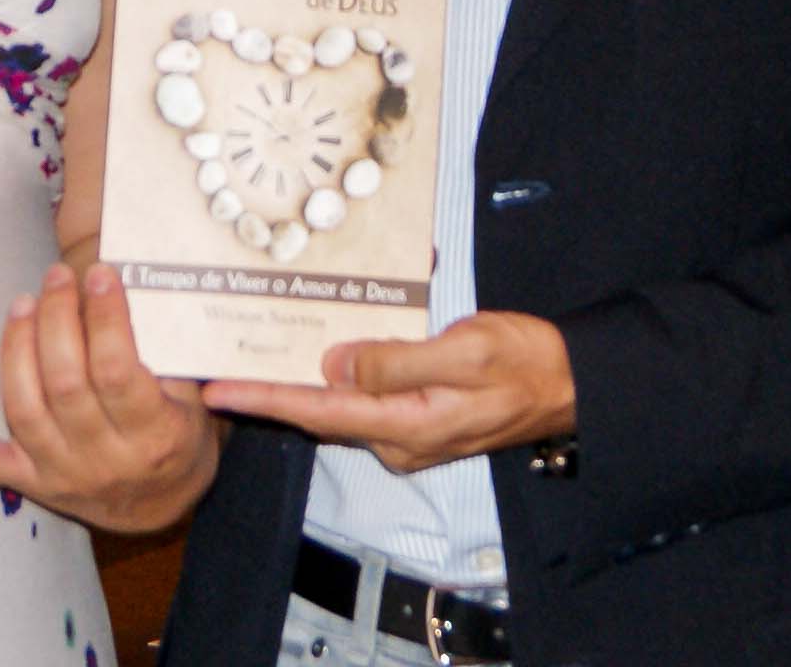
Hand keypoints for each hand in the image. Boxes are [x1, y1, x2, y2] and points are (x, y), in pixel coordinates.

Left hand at [0, 262, 222, 533]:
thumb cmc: (178, 434)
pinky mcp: (30, 485)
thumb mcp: (194, 395)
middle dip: (56, 318)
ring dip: (18, 347)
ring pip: (24, 409)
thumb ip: (169, 351)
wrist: (159, 505)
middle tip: (58, 276)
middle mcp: (104, 460)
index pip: (117, 370)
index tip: (100, 274)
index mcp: (154, 436)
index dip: (105, 317)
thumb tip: (137, 284)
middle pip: (64, 383)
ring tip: (25, 302)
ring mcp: (61, 475)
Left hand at [203, 310, 575, 474]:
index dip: (265, 399)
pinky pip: (369, 398)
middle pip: (322, 413)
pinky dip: (341, 376)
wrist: (572, 384)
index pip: (319, 413)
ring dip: (305, 380)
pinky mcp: (420, 420)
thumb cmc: (524, 362)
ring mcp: (409, 434)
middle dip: (273, 388)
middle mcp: (399, 440)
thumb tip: (334, 365)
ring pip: (343, 405)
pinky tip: (327, 352)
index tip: (218, 391)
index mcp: (406, 425)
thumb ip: (396, 361)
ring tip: (262, 349)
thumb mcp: (463, 351)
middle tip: (225, 359)